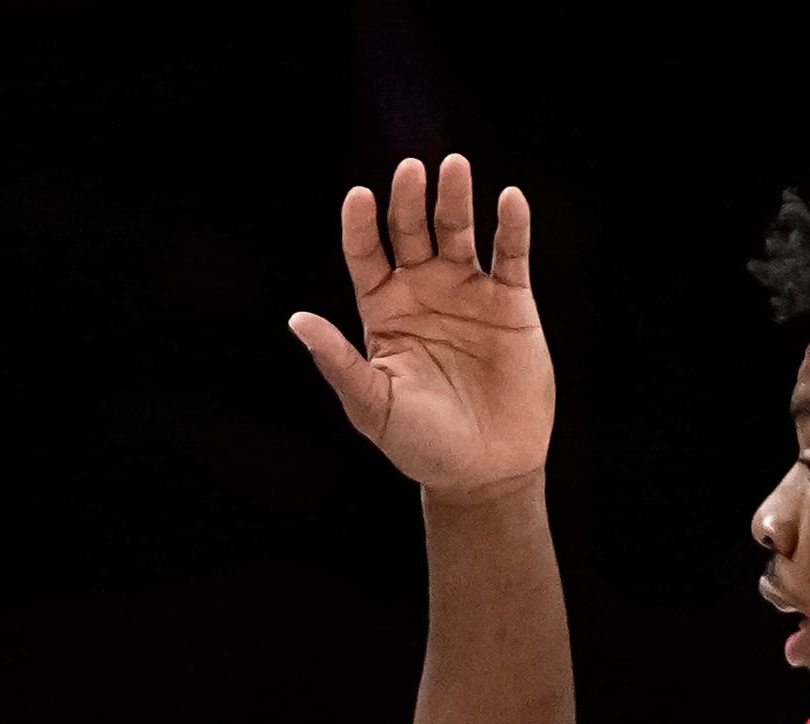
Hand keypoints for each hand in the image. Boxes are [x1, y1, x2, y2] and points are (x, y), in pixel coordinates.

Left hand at [291, 156, 551, 496]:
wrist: (483, 471)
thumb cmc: (420, 444)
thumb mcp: (372, 405)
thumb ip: (338, 361)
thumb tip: (297, 321)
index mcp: (383, 311)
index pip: (367, 256)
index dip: (361, 226)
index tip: (359, 197)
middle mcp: (422, 292)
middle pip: (411, 232)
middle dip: (409, 201)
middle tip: (410, 171)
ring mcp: (467, 292)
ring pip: (458, 232)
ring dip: (455, 199)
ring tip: (452, 167)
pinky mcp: (510, 301)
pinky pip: (511, 255)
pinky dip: (511, 227)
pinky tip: (508, 200)